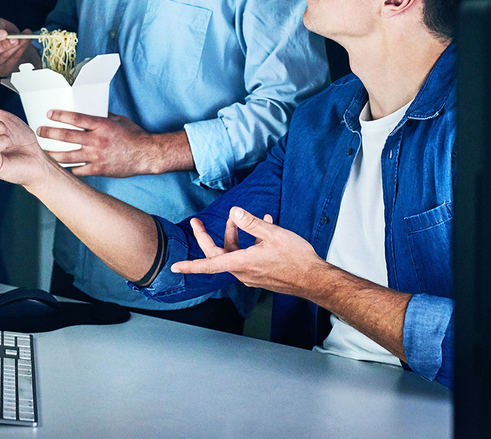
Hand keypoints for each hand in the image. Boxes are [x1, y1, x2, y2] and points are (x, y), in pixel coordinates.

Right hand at [0, 17, 40, 76]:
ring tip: (24, 38)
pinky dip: (21, 51)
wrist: (14, 47)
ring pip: (2, 58)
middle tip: (14, 39)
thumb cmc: (3, 35)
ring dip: (15, 48)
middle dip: (1, 46)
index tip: (4, 32)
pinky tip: (26, 43)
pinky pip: (11, 61)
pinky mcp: (2, 71)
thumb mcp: (0, 25)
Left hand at [37, 110, 159, 176]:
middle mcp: (97, 141)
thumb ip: (103, 116)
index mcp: (102, 125)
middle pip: (67, 136)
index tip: (49, 114)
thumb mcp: (118, 120)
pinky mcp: (99, 170)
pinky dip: (70, 168)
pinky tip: (62, 166)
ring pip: (68, 156)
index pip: (76, 118)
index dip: (60, 115)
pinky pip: (79, 170)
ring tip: (44, 151)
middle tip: (40, 131)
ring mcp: (97, 157)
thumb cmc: (134, 135)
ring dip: (53, 153)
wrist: (146, 155)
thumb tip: (89, 110)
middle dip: (50, 133)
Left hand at [171, 207, 326, 297]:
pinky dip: (249, 241)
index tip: (175, 267)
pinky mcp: (261, 274)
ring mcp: (253, 274)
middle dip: (207, 236)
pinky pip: (247, 256)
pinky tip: (262, 225)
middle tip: (197, 221)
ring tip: (243, 218)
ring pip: (234, 253)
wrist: (316, 279)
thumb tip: (233, 211)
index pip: (210, 264)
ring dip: (235, 235)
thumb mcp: (273, 234)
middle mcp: (244, 272)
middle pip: (218, 254)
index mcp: (243, 263)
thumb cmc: (297, 258)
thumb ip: (251, 222)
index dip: (191, 265)